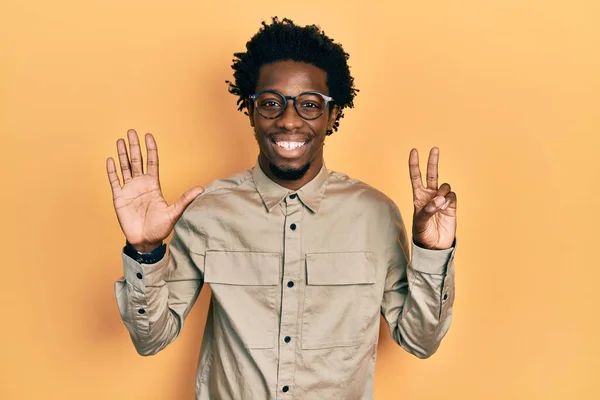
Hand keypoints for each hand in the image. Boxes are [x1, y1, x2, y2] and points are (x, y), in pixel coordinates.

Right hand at [106, 129, 203, 251]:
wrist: (145, 241)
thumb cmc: (160, 228)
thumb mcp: (174, 212)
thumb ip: (185, 200)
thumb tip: (201, 189)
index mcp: (153, 185)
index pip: (151, 162)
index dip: (150, 149)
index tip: (148, 136)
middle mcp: (140, 184)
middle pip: (136, 160)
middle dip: (134, 146)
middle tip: (131, 131)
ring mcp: (129, 190)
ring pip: (124, 167)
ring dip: (122, 154)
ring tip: (120, 140)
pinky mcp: (119, 198)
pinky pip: (114, 181)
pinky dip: (112, 171)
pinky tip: (110, 159)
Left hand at [409, 147, 456, 249]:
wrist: (435, 246)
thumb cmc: (422, 235)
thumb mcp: (419, 223)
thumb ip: (427, 210)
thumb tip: (439, 200)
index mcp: (418, 197)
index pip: (415, 177)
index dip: (414, 164)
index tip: (414, 151)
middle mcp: (430, 196)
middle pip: (431, 174)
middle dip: (432, 161)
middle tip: (434, 149)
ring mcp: (442, 200)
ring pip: (444, 186)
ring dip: (442, 193)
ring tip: (439, 205)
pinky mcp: (452, 206)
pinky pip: (452, 195)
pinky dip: (449, 200)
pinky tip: (445, 208)